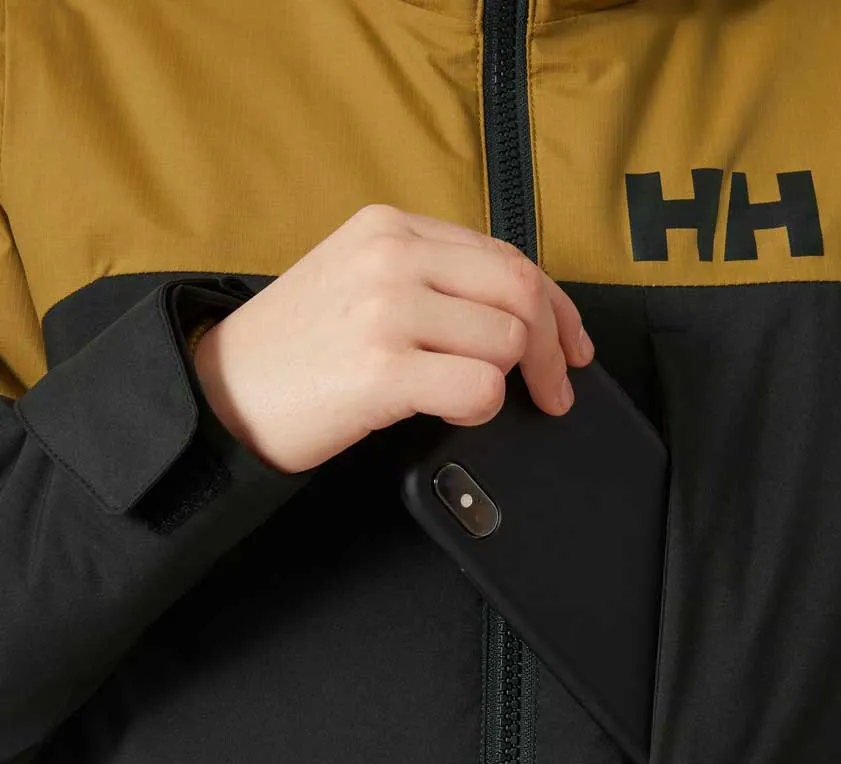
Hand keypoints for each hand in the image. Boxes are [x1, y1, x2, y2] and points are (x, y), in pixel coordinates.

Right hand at [192, 203, 593, 473]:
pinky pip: (480, 386)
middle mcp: (392, 256)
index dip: (556, 306)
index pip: (506, 256)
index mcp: (391, 227)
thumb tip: (515, 314)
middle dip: (555, 349)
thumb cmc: (294, 349)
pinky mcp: (381, 367)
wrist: (219, 392)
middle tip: (556, 391)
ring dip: (510, 382)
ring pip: (508, 339)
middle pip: (521, 291)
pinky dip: (482, 407)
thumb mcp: (358, 282)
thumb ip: (431, 280)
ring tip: (476, 400)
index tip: (573, 345)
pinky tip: (451, 411)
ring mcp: (386, 308)